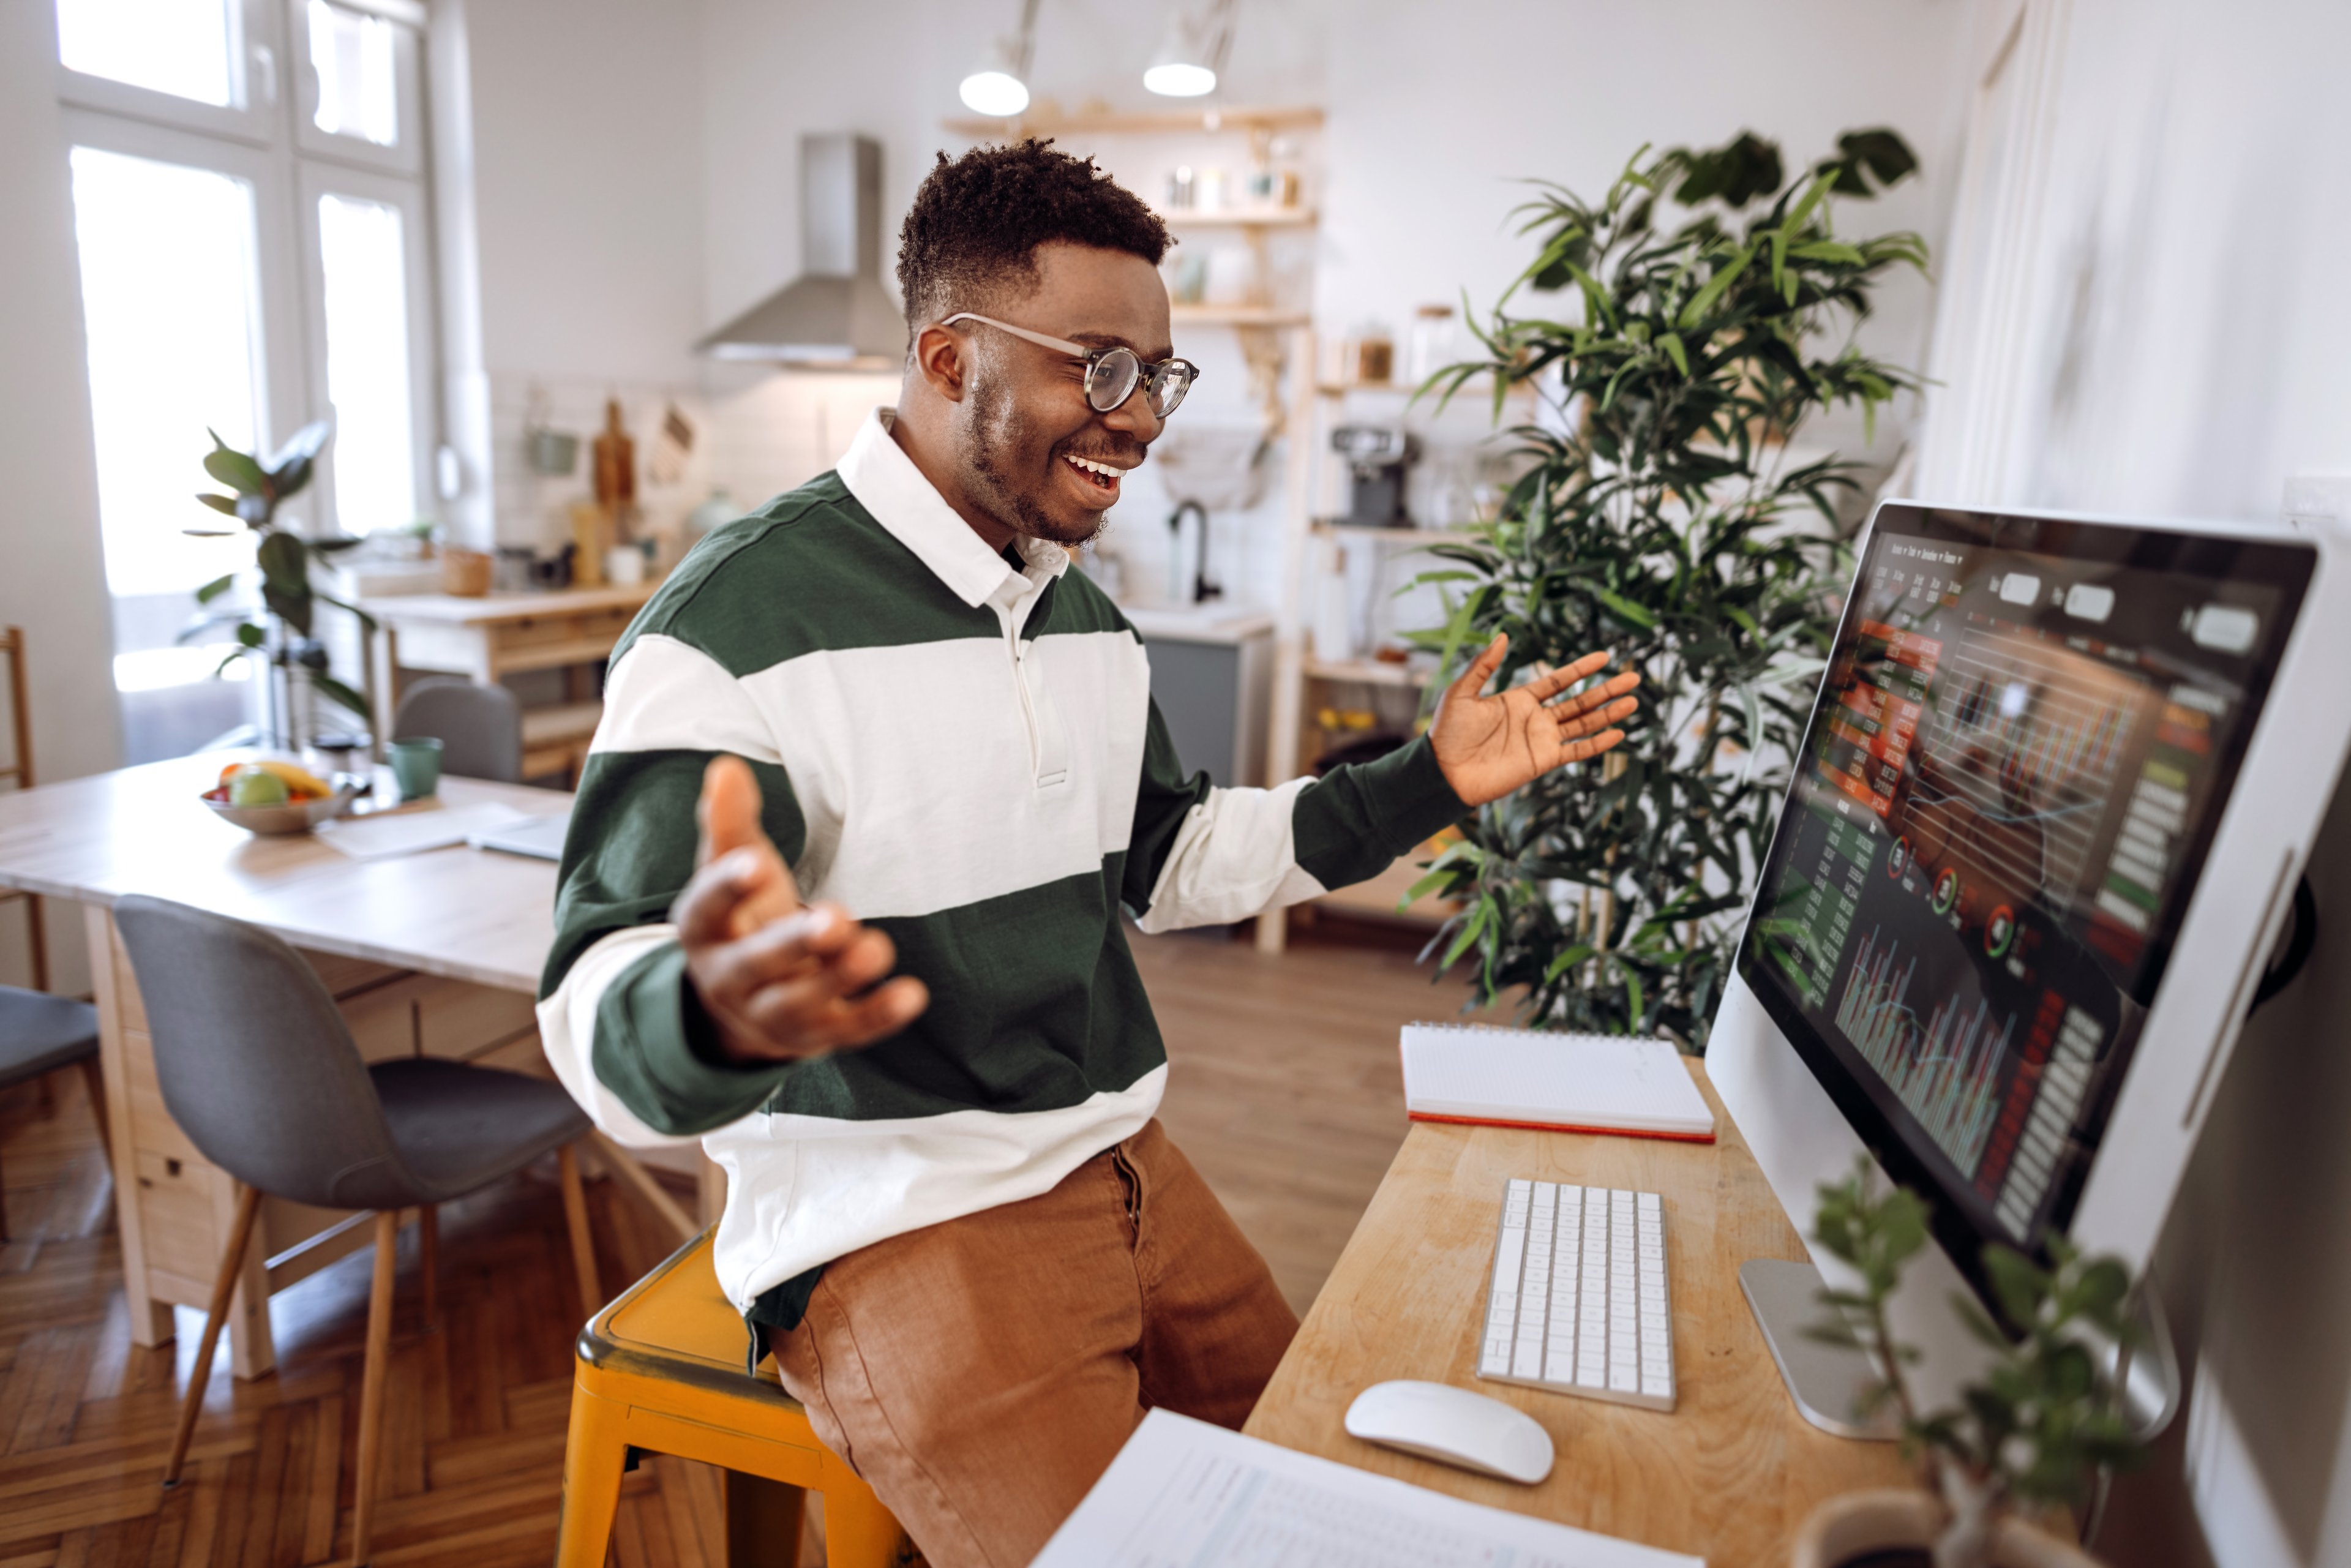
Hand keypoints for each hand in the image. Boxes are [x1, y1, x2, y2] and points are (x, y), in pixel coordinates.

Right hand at [672, 756, 928, 1062]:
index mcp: (703, 930)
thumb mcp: (731, 866)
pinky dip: (878, 1016)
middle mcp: (728, 979)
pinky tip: (912, 994)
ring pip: (799, 1004)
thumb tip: (726, 767)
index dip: (727, 887)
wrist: (742, 1003)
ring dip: (838, 979)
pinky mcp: (814, 1038)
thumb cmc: (744, 916)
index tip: (755, 863)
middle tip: (836, 918)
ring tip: (877, 948)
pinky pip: (846, 1031)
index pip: (706, 909)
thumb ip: (729, 821)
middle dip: (794, 944)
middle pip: (756, 964)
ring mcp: (770, 1015)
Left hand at [1428, 636, 1639, 807]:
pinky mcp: (1543, 761)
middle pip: (1579, 701)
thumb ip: (1484, 665)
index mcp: (1519, 699)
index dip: (1581, 669)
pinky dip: (1598, 743)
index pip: (1558, 681)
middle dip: (1606, 689)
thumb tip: (1502, 635)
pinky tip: (1619, 733)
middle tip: (1633, 677)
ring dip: (1609, 713)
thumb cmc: (1448, 732)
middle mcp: (1535, 718)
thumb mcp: (1462, 691)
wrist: (1444, 772)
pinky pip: (1577, 751)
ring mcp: (1542, 740)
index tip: (1605, 656)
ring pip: (1584, 723)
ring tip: (1633, 701)